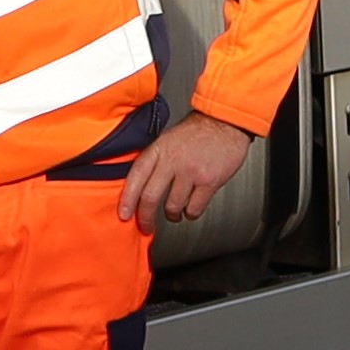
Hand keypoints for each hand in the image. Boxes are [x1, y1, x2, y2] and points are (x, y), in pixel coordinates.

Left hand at [118, 114, 256, 228]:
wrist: (226, 122)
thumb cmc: (198, 132)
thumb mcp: (168, 138)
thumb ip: (155, 159)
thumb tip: (140, 186)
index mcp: (160, 148)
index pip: (136, 176)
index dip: (127, 198)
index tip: (123, 214)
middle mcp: (173, 160)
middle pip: (150, 197)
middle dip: (145, 218)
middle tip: (146, 226)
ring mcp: (191, 171)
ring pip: (172, 207)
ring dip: (172, 215)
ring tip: (174, 214)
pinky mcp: (209, 182)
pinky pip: (194, 209)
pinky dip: (191, 213)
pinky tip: (191, 208)